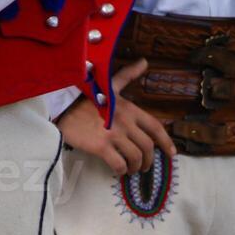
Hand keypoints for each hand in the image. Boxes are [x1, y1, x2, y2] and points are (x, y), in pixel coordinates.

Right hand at [58, 59, 176, 174]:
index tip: (171, 153)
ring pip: (135, 157)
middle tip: (144, 167)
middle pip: (147, 146)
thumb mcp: (110, 84)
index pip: (155, 127)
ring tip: (131, 170)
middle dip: (148, 160)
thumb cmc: (86, 98)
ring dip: (135, 167)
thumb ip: (128, 76)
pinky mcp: (101, 147)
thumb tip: (144, 61)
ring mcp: (114, 135)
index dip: (166, 142)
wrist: (63, 107)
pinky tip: (119, 172)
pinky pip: (118, 164)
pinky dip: (121, 171)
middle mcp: (126, 122)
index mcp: (131, 109)